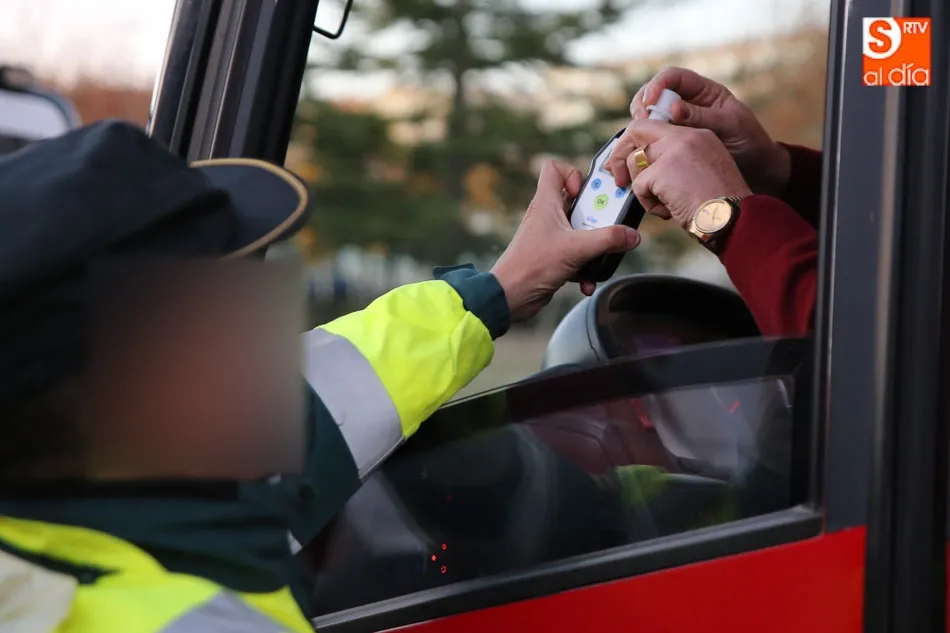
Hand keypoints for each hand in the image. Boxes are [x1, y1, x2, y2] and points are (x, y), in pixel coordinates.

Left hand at [491, 160, 640, 322]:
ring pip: (580, 232)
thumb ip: (608, 239)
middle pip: (578, 203)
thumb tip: (632, 235)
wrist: (510, 297)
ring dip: (594, 247)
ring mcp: (550, 237)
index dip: (574, 174)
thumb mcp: (576, 249)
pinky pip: (576, 256)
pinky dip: (584, 268)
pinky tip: (586, 282)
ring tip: (598, 258)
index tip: (586, 193)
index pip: (555, 169)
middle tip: (607, 226)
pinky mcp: (552, 257)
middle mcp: (547, 216)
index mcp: (546, 203)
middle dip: (597, 216)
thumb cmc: (532, 266)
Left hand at [608, 120, 751, 230]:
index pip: (656, 125)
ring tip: (665, 203)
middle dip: (620, 154)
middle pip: (636, 130)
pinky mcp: (662, 169)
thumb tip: (646, 169)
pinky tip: (669, 210)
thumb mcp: (703, 173)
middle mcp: (685, 136)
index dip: (637, 141)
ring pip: (634, 162)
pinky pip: (638, 186)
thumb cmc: (721, 207)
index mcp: (698, 135)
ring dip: (643, 188)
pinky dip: (649, 204)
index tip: (629, 157)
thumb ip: (677, 162)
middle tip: (617, 177)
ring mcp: (673, 150)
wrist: (734, 218)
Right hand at [628, 67, 790, 195]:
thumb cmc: (750, 141)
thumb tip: (673, 109)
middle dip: (642, 106)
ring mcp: (677, 124)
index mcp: (703, 91)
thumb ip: (703, 116)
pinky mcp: (672, 143)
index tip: (650, 103)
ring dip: (638, 126)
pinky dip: (642, 144)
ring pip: (648, 117)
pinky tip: (639, 154)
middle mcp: (686, 104)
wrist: (757, 169)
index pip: (673, 77)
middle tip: (639, 123)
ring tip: (637, 140)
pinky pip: (651, 139)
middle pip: (653, 94)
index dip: (657, 85)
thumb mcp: (731, 125)